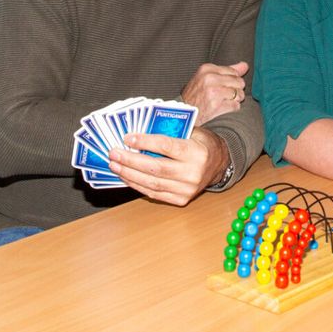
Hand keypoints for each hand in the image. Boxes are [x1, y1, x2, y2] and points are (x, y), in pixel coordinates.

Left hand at [109, 127, 229, 205]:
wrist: (218, 164)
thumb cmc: (200, 144)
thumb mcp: (191, 131)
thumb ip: (169, 131)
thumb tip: (139, 132)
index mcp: (196, 152)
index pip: (167, 146)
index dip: (145, 142)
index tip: (128, 138)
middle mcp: (192, 173)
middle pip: (156, 167)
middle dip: (131, 160)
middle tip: (114, 153)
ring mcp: (187, 189)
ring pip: (152, 183)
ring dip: (130, 174)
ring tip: (115, 165)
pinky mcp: (181, 200)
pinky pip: (154, 193)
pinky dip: (137, 185)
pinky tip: (126, 177)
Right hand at [181, 61, 248, 125]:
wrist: (183, 114)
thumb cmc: (195, 95)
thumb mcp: (206, 77)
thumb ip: (227, 70)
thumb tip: (245, 65)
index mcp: (207, 69)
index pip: (233, 72)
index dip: (232, 81)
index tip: (222, 86)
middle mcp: (210, 79)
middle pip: (239, 82)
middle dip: (235, 90)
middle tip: (223, 95)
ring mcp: (213, 92)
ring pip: (239, 94)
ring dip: (235, 100)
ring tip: (223, 101)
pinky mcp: (217, 106)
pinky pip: (236, 106)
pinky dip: (232, 108)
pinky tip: (222, 108)